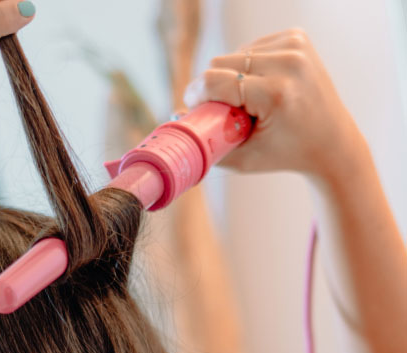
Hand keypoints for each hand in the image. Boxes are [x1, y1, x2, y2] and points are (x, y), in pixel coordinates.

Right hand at [184, 29, 368, 182]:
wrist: (333, 143)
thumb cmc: (287, 154)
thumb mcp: (242, 159)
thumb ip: (205, 143)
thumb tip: (175, 116)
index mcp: (276, 92)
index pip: (214, 80)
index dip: (196, 95)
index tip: (193, 108)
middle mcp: (289, 63)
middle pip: (220, 62)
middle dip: (213, 86)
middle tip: (223, 109)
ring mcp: (296, 46)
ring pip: (234, 53)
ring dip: (231, 76)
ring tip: (248, 100)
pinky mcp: (297, 38)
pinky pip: (251, 47)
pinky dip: (248, 66)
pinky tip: (261, 84)